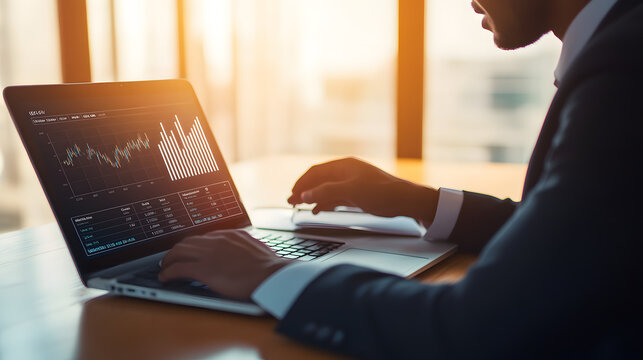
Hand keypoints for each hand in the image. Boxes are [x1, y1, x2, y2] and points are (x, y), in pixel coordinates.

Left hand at [158, 230, 290, 299]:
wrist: (271, 275)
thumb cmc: (269, 267)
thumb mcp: (256, 249)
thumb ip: (244, 247)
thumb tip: (242, 253)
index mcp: (230, 235)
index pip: (204, 236)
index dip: (194, 245)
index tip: (191, 252)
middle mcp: (217, 240)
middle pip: (188, 241)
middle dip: (177, 250)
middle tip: (172, 258)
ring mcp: (209, 254)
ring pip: (179, 252)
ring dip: (168, 260)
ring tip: (165, 267)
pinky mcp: (204, 270)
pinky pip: (179, 269)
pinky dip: (168, 272)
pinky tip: (165, 278)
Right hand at [287, 157, 438, 222]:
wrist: (405, 201)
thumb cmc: (381, 192)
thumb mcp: (351, 192)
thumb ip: (327, 192)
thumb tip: (306, 195)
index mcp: (344, 166)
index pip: (315, 172)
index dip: (302, 183)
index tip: (292, 194)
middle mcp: (346, 172)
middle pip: (319, 180)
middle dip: (304, 191)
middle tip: (291, 202)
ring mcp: (351, 183)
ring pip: (326, 189)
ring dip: (313, 198)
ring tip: (301, 207)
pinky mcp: (356, 194)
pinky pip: (335, 197)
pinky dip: (325, 203)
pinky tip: (318, 211)